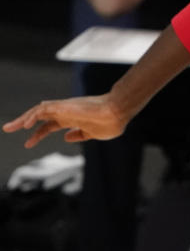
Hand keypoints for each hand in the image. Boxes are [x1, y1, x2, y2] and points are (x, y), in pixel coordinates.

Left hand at [3, 95, 127, 147]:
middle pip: (38, 117)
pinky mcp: (64, 107)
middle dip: (23, 123)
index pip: (49, 126)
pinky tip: (25, 125)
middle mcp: (65, 113)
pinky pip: (43, 110)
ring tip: (9, 127)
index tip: (28, 143)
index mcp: (71, 120)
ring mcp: (64, 109)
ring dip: (23, 118)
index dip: (38, 135)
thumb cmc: (110, 123)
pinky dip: (33, 116)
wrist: (117, 113)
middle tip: (8, 129)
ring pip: (37, 111)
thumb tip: (66, 137)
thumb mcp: (93, 134)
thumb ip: (80, 135)